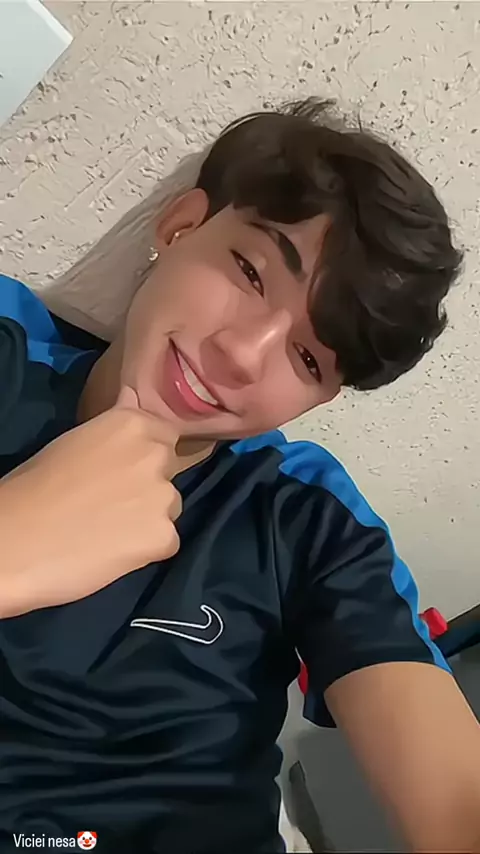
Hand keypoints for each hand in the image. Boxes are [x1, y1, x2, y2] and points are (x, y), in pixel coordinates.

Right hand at [0, 387, 181, 616]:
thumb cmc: (35, 486)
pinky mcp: (164, 536)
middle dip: (149, 484)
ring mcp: (164, 495)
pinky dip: (147, 549)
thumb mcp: (76, 440)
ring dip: (150, 517)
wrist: (18, 539)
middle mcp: (156, 454)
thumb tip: (133, 396)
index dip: (144, 455)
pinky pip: (167, 541)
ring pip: (170, 507)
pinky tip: (115, 551)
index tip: (121, 471)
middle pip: (170, 470)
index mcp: (133, 423)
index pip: (164, 434)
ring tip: (109, 529)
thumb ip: (114, 424)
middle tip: (111, 502)